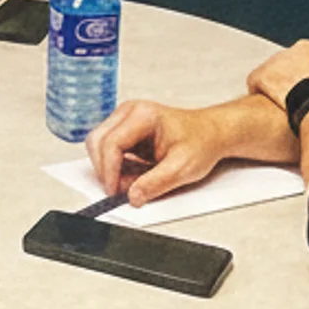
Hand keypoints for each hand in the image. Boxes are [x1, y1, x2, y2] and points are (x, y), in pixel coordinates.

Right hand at [86, 100, 238, 206]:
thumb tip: (133, 196)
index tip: (114, 191)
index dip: (109, 171)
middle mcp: (129, 112)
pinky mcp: (123, 129)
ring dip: (108, 168)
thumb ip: (156, 183)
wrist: (211, 133)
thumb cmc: (201, 142)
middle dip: (105, 170)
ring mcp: (124, 119)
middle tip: (120, 190)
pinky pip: (106, 149)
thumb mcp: (184, 167)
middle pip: (97, 141)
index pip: (112, 143)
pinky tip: (132, 174)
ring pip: (98, 145)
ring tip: (131, 182)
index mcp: (143, 115)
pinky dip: (114, 166)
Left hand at [245, 40, 308, 112]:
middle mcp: (304, 48)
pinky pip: (258, 80)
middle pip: (300, 60)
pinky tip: (269, 104)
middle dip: (303, 76)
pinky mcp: (264, 75)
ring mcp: (281, 60)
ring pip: (278, 69)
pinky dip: (261, 89)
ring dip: (283, 83)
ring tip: (290, 103)